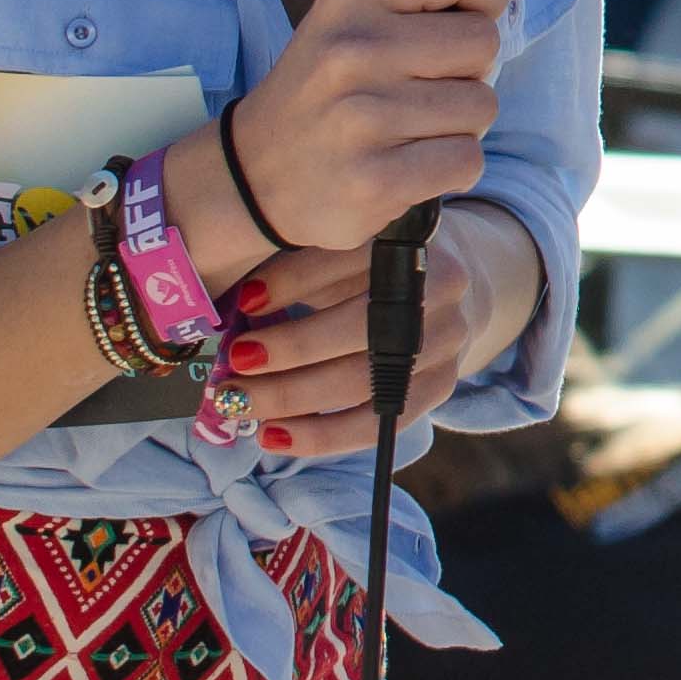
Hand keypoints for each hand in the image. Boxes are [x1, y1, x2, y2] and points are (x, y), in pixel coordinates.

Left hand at [204, 205, 543, 455]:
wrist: (440, 294)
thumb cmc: (370, 269)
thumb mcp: (341, 252)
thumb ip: (299, 269)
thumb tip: (238, 303)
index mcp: (412, 242)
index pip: (348, 260)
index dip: (295, 280)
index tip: (246, 300)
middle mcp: (439, 293)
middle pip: (359, 328)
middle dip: (290, 349)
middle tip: (235, 362)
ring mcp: (445, 345)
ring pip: (362, 382)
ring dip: (292, 397)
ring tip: (240, 402)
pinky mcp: (438, 388)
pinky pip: (374, 424)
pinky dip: (318, 437)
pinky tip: (273, 436)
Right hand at [207, 0, 547, 262]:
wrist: (254, 174)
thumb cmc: (331, 87)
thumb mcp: (369, 21)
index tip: (461, 19)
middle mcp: (352, 51)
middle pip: (483, 42)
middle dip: (470, 70)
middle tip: (423, 88)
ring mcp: (361, 118)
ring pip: (482, 106)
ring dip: (461, 123)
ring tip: (410, 128)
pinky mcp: (373, 181)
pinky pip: (467, 160)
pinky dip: (450, 168)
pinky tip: (407, 165)